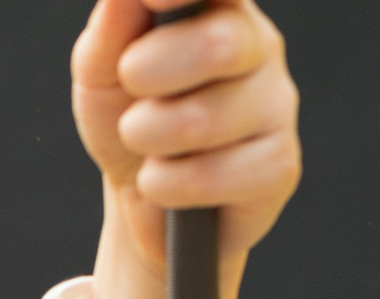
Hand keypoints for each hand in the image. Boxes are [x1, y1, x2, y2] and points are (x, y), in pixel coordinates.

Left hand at [70, 0, 299, 298]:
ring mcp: (277, 105)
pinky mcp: (279, 166)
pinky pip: (209, 177)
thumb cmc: (125, 119)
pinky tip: (169, 184)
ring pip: (201, 120)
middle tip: (131, 90)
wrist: (142, 200)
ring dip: (146, 139)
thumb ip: (112, 26)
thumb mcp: (100, 71)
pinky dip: (165, 186)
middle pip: (216, 45)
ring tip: (146, 146)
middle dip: (146, 74)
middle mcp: (260, 47)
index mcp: (220, 10)